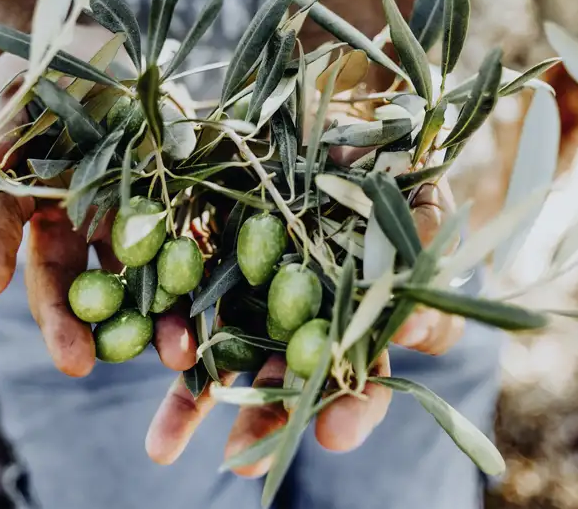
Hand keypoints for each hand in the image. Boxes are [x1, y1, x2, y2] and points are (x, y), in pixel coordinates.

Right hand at [0, 26, 197, 376]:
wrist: (123, 58)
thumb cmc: (61, 64)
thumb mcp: (24, 81)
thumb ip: (4, 119)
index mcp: (28, 195)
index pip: (1, 230)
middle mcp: (76, 222)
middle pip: (68, 283)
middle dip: (71, 325)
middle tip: (77, 363)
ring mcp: (130, 224)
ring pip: (135, 284)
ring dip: (154, 323)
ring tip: (175, 355)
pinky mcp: (179, 215)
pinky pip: (190, 255)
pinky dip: (203, 286)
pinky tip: (219, 314)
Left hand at [145, 113, 464, 470]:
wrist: (321, 115)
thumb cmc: (382, 159)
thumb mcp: (415, 199)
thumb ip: (425, 259)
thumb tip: (417, 327)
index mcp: (357, 313)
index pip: (361, 374)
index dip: (350, 406)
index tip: (330, 433)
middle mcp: (305, 315)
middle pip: (288, 381)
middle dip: (267, 422)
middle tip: (245, 462)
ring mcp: (254, 295)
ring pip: (231, 357)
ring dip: (200, 401)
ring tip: (166, 450)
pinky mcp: (209, 269)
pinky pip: (183, 312)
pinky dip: (165, 344)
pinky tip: (152, 395)